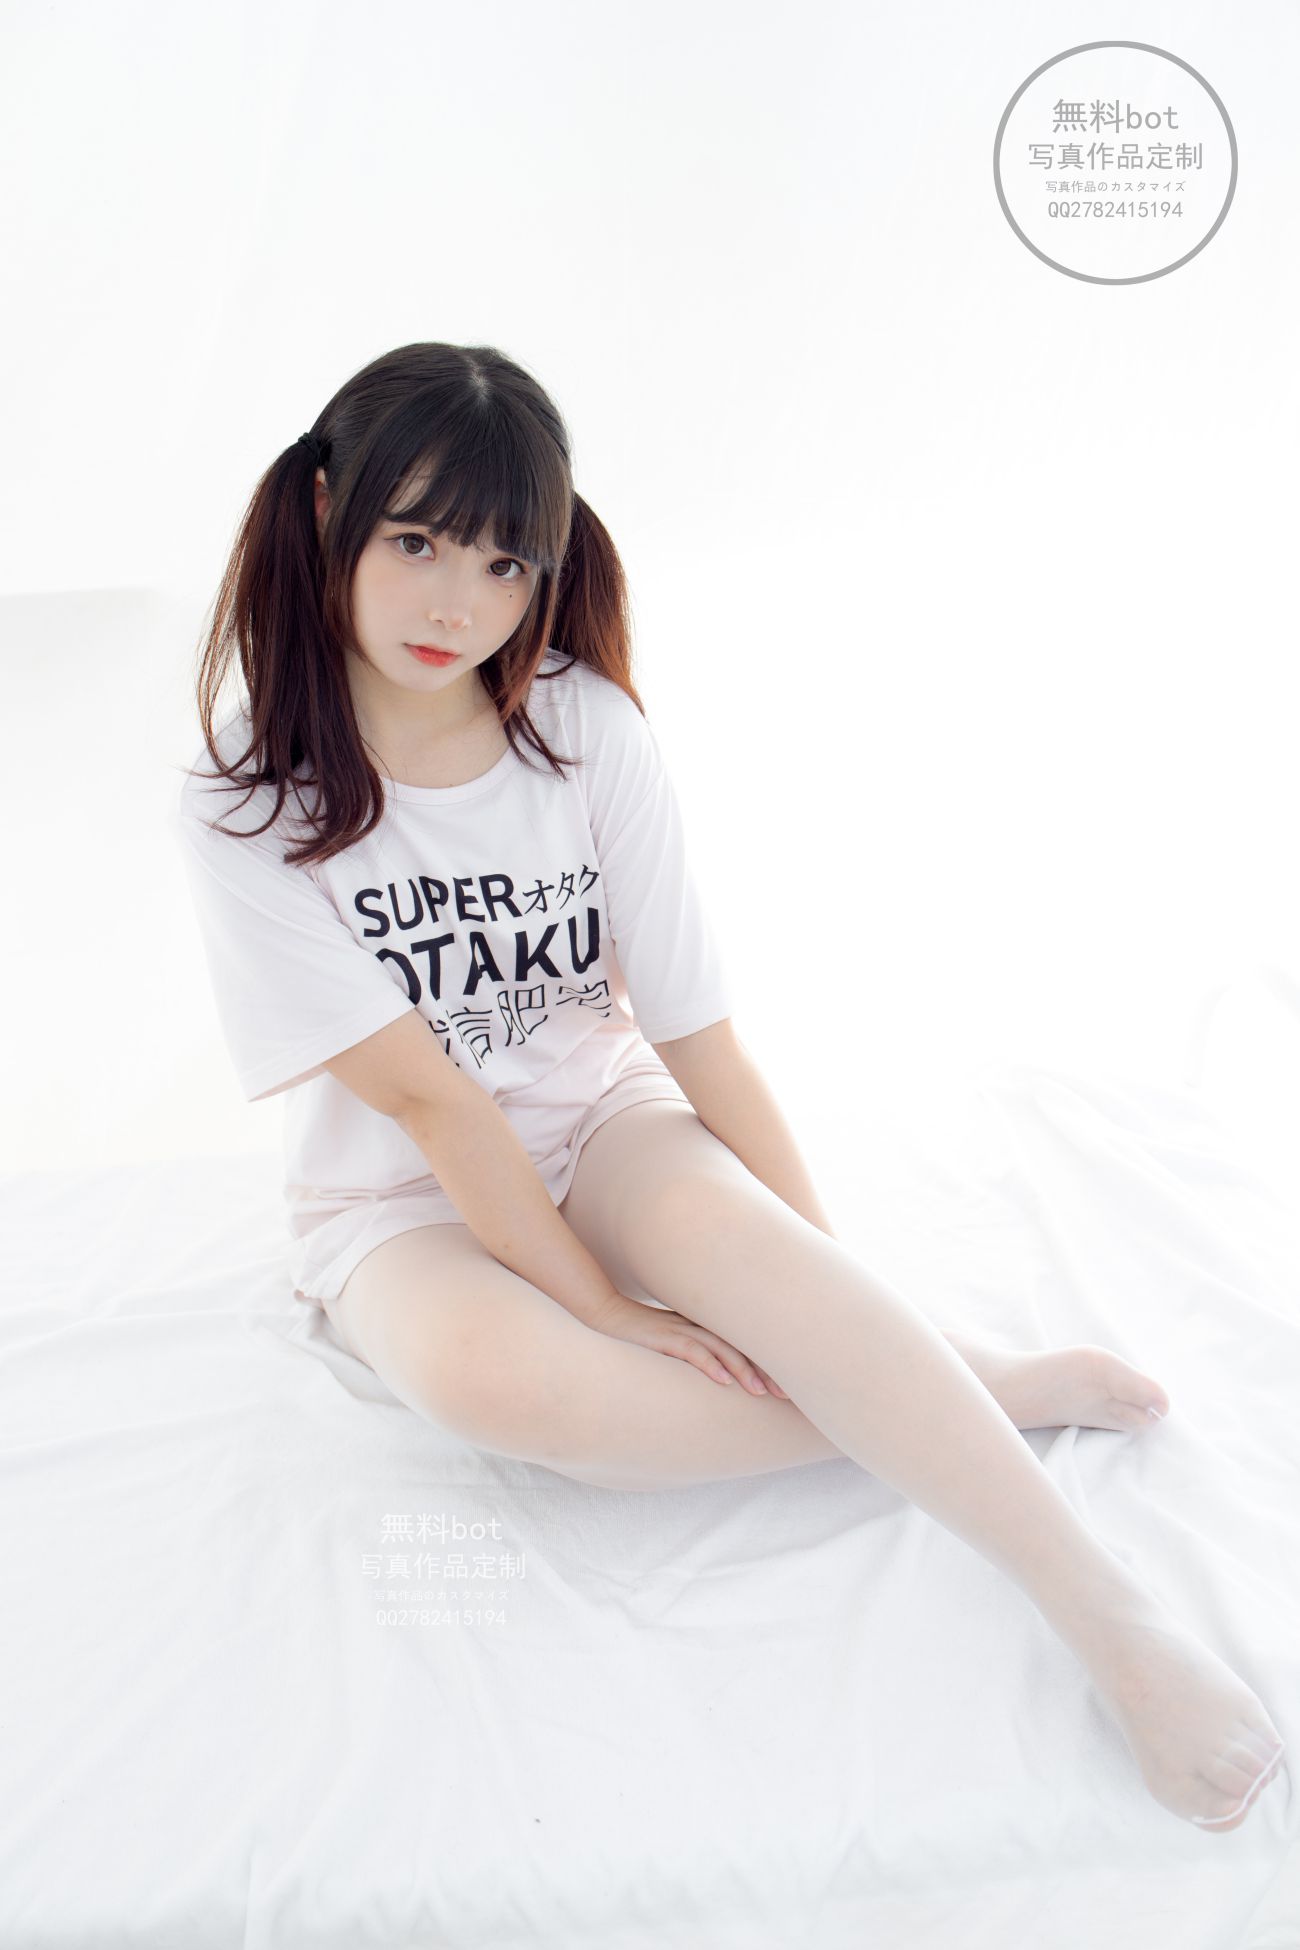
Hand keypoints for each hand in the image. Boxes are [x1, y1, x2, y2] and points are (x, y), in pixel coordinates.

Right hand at [586, 1291, 788, 1397]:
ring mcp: (683, 1329)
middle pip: (742, 1346)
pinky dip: (709, 1364)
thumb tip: (724, 1381)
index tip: (789, 1389)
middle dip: (767, 1370)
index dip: (770, 1365)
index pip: (747, 1344)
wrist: (607, 1315)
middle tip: (787, 1395)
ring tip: (760, 1393)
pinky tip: (723, 1381)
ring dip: (743, 1370)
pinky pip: (691, 1349)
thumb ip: (701, 1353)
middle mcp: (701, 1324)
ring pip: (722, 1347)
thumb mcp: (678, 1342)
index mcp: (708, 1326)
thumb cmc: (645, 1335)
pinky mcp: (664, 1336)